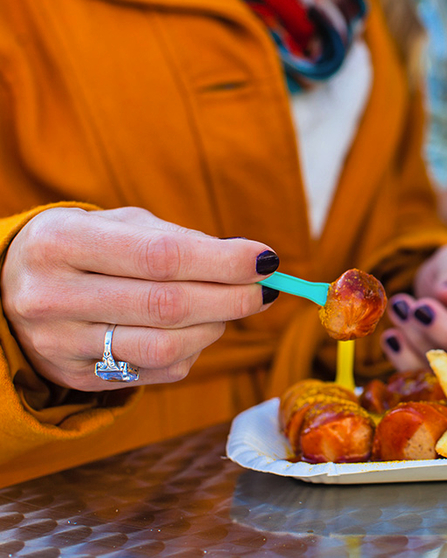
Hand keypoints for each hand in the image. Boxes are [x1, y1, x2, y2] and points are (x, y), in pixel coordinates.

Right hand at [0, 207, 279, 390]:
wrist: (13, 289)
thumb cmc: (87, 247)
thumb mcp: (120, 225)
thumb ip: (180, 239)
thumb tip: (250, 262)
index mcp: (61, 243)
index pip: (159, 257)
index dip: (221, 261)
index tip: (266, 260)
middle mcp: (52, 296)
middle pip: (167, 306)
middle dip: (231, 298)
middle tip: (266, 290)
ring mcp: (60, 344)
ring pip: (165, 348)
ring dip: (215, 328)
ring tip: (231, 307)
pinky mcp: (77, 377)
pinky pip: (156, 372)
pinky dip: (192, 351)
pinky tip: (196, 330)